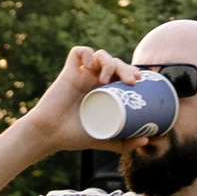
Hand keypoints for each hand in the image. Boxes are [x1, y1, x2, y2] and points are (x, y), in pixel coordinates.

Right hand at [10, 46, 145, 157]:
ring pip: (100, 55)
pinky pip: (78, 52)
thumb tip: (146, 141)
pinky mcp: (68, 72)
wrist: (50, 135)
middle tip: (131, 81)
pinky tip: (91, 66)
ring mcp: (81, 75)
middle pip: (115, 63)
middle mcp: (93, 81)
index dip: (132, 72)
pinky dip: (87, 53)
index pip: (122, 73)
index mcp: (103, 92)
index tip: (140, 81)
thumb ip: (123, 143)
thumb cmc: (73, 137)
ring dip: (109, 62)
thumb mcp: (104, 140)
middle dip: (126, 68)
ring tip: (107, 78)